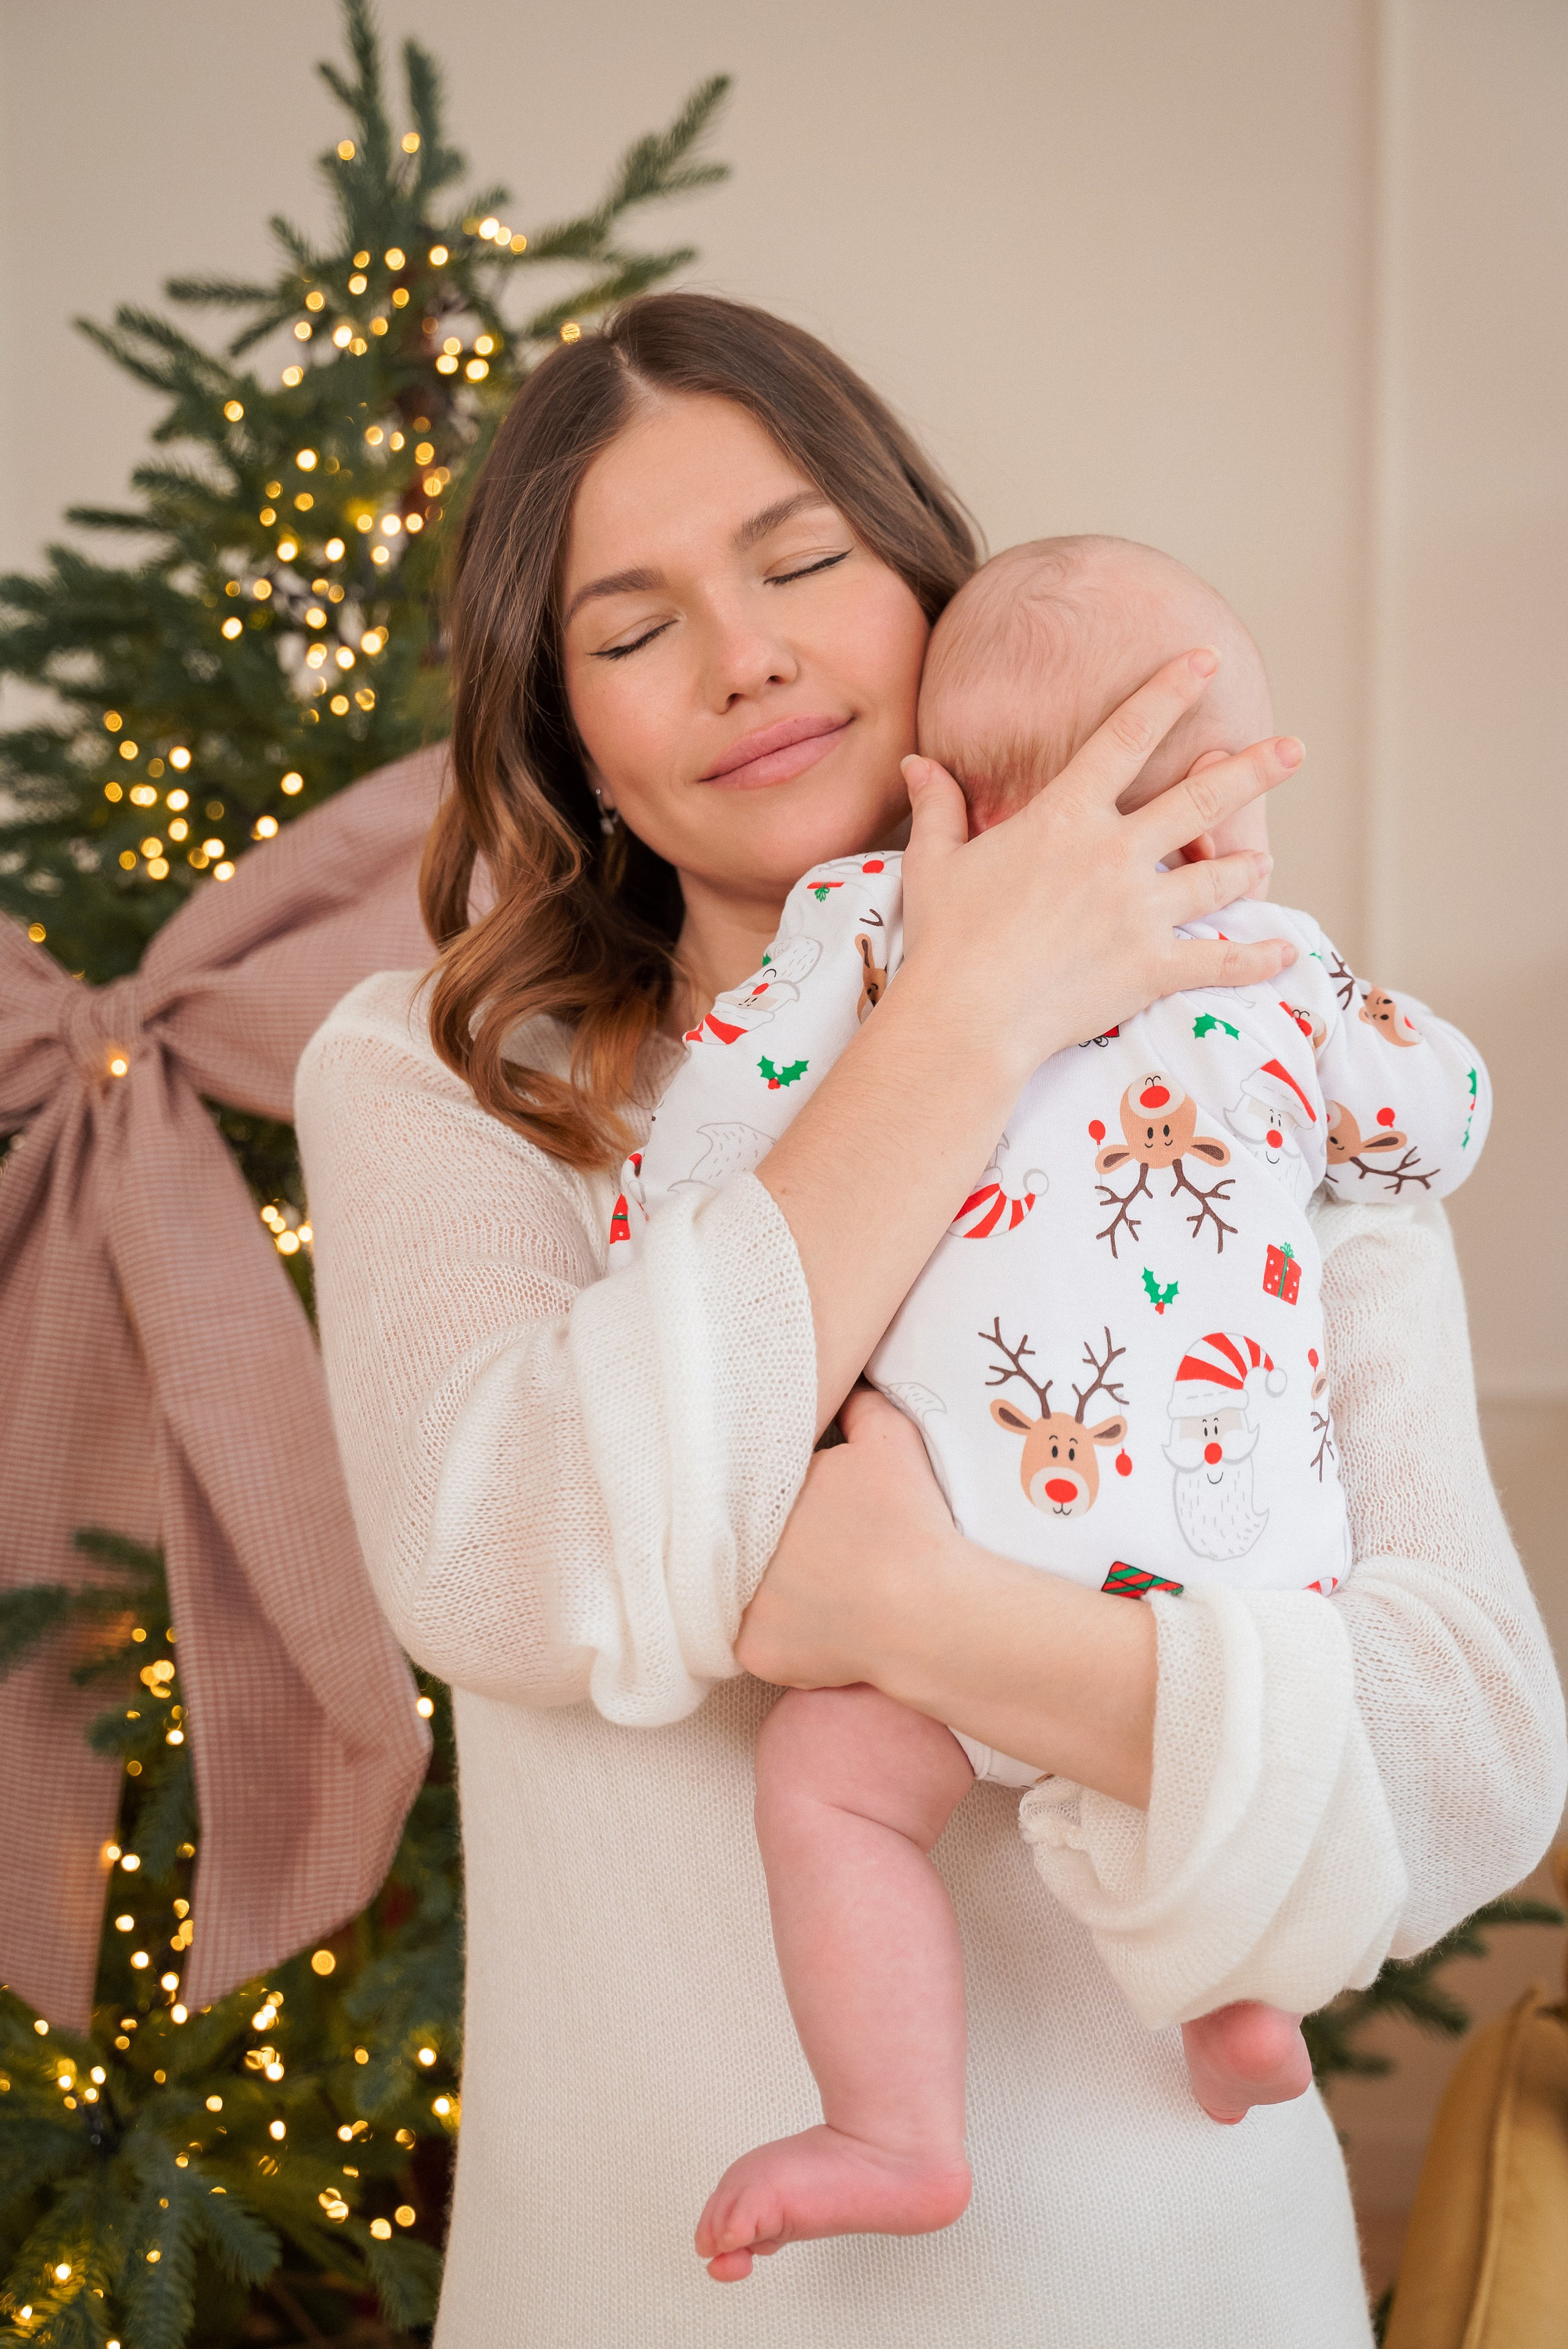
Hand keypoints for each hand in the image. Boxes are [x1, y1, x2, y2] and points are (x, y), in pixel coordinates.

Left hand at [738, 1387, 1155, 1805]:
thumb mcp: (890, 1440)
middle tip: (816, 1548)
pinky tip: (818, 1626)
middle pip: (746, 1539)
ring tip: (819, 1587)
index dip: (783, 1496)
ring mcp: (740, 1604)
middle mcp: (734, 1544)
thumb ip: (859, 1404)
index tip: (811, 1505)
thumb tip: (845, 1383)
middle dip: (773, 1542)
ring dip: (774, 1589)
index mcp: (761, 1491)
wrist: (928, 1609)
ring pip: (747, 1591)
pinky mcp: (753, 1652)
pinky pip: (758, 1643)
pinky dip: (784, 1638)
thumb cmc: (910, 1522)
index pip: (755, 1490)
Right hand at [898, 648, 1300, 1073]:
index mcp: (1065, 817)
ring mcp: (1140, 911)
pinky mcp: (1151, 967)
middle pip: (1200, 798)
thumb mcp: (934, 862)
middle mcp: (1114, 853)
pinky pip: (1219, 960)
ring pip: (1217, 878)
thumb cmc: (946, 939)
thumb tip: (916, 763)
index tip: (1204, 661)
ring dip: (1245, 864)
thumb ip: (938, 807)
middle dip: (1252, 770)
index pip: (1126, 736)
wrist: (966, 1017)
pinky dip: (1256, 959)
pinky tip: (1283, 953)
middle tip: (1292, 749)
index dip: (1169, 692)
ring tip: (1262, 859)